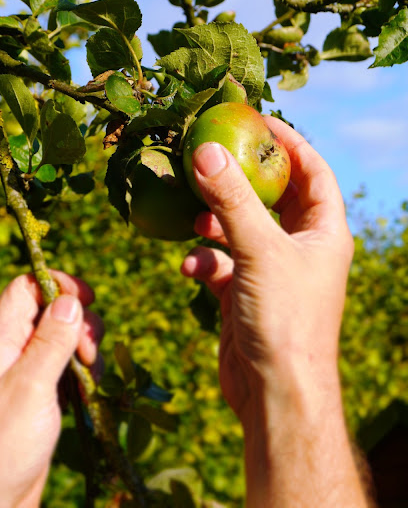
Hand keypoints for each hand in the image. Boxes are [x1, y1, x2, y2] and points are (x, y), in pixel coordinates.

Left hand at [0, 270, 103, 507]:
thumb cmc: (2, 443)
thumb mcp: (30, 386)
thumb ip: (51, 341)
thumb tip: (71, 301)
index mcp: (1, 339)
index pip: (26, 288)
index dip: (57, 284)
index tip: (88, 299)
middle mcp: (14, 349)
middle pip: (54, 310)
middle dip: (81, 322)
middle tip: (90, 351)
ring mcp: (30, 371)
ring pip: (66, 338)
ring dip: (87, 349)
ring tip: (92, 376)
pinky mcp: (43, 393)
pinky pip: (71, 366)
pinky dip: (86, 371)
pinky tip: (90, 391)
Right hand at [181, 117, 353, 423]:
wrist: (275, 393)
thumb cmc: (284, 320)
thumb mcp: (259, 251)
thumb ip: (232, 200)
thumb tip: (206, 151)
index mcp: (323, 232)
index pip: (313, 171)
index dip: (289, 142)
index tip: (256, 120)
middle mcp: (301, 247)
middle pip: (273, 196)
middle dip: (242, 178)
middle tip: (211, 154)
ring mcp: (272, 270)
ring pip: (241, 228)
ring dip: (215, 220)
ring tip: (193, 214)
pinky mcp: (245, 293)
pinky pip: (221, 262)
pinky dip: (204, 260)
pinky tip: (190, 268)